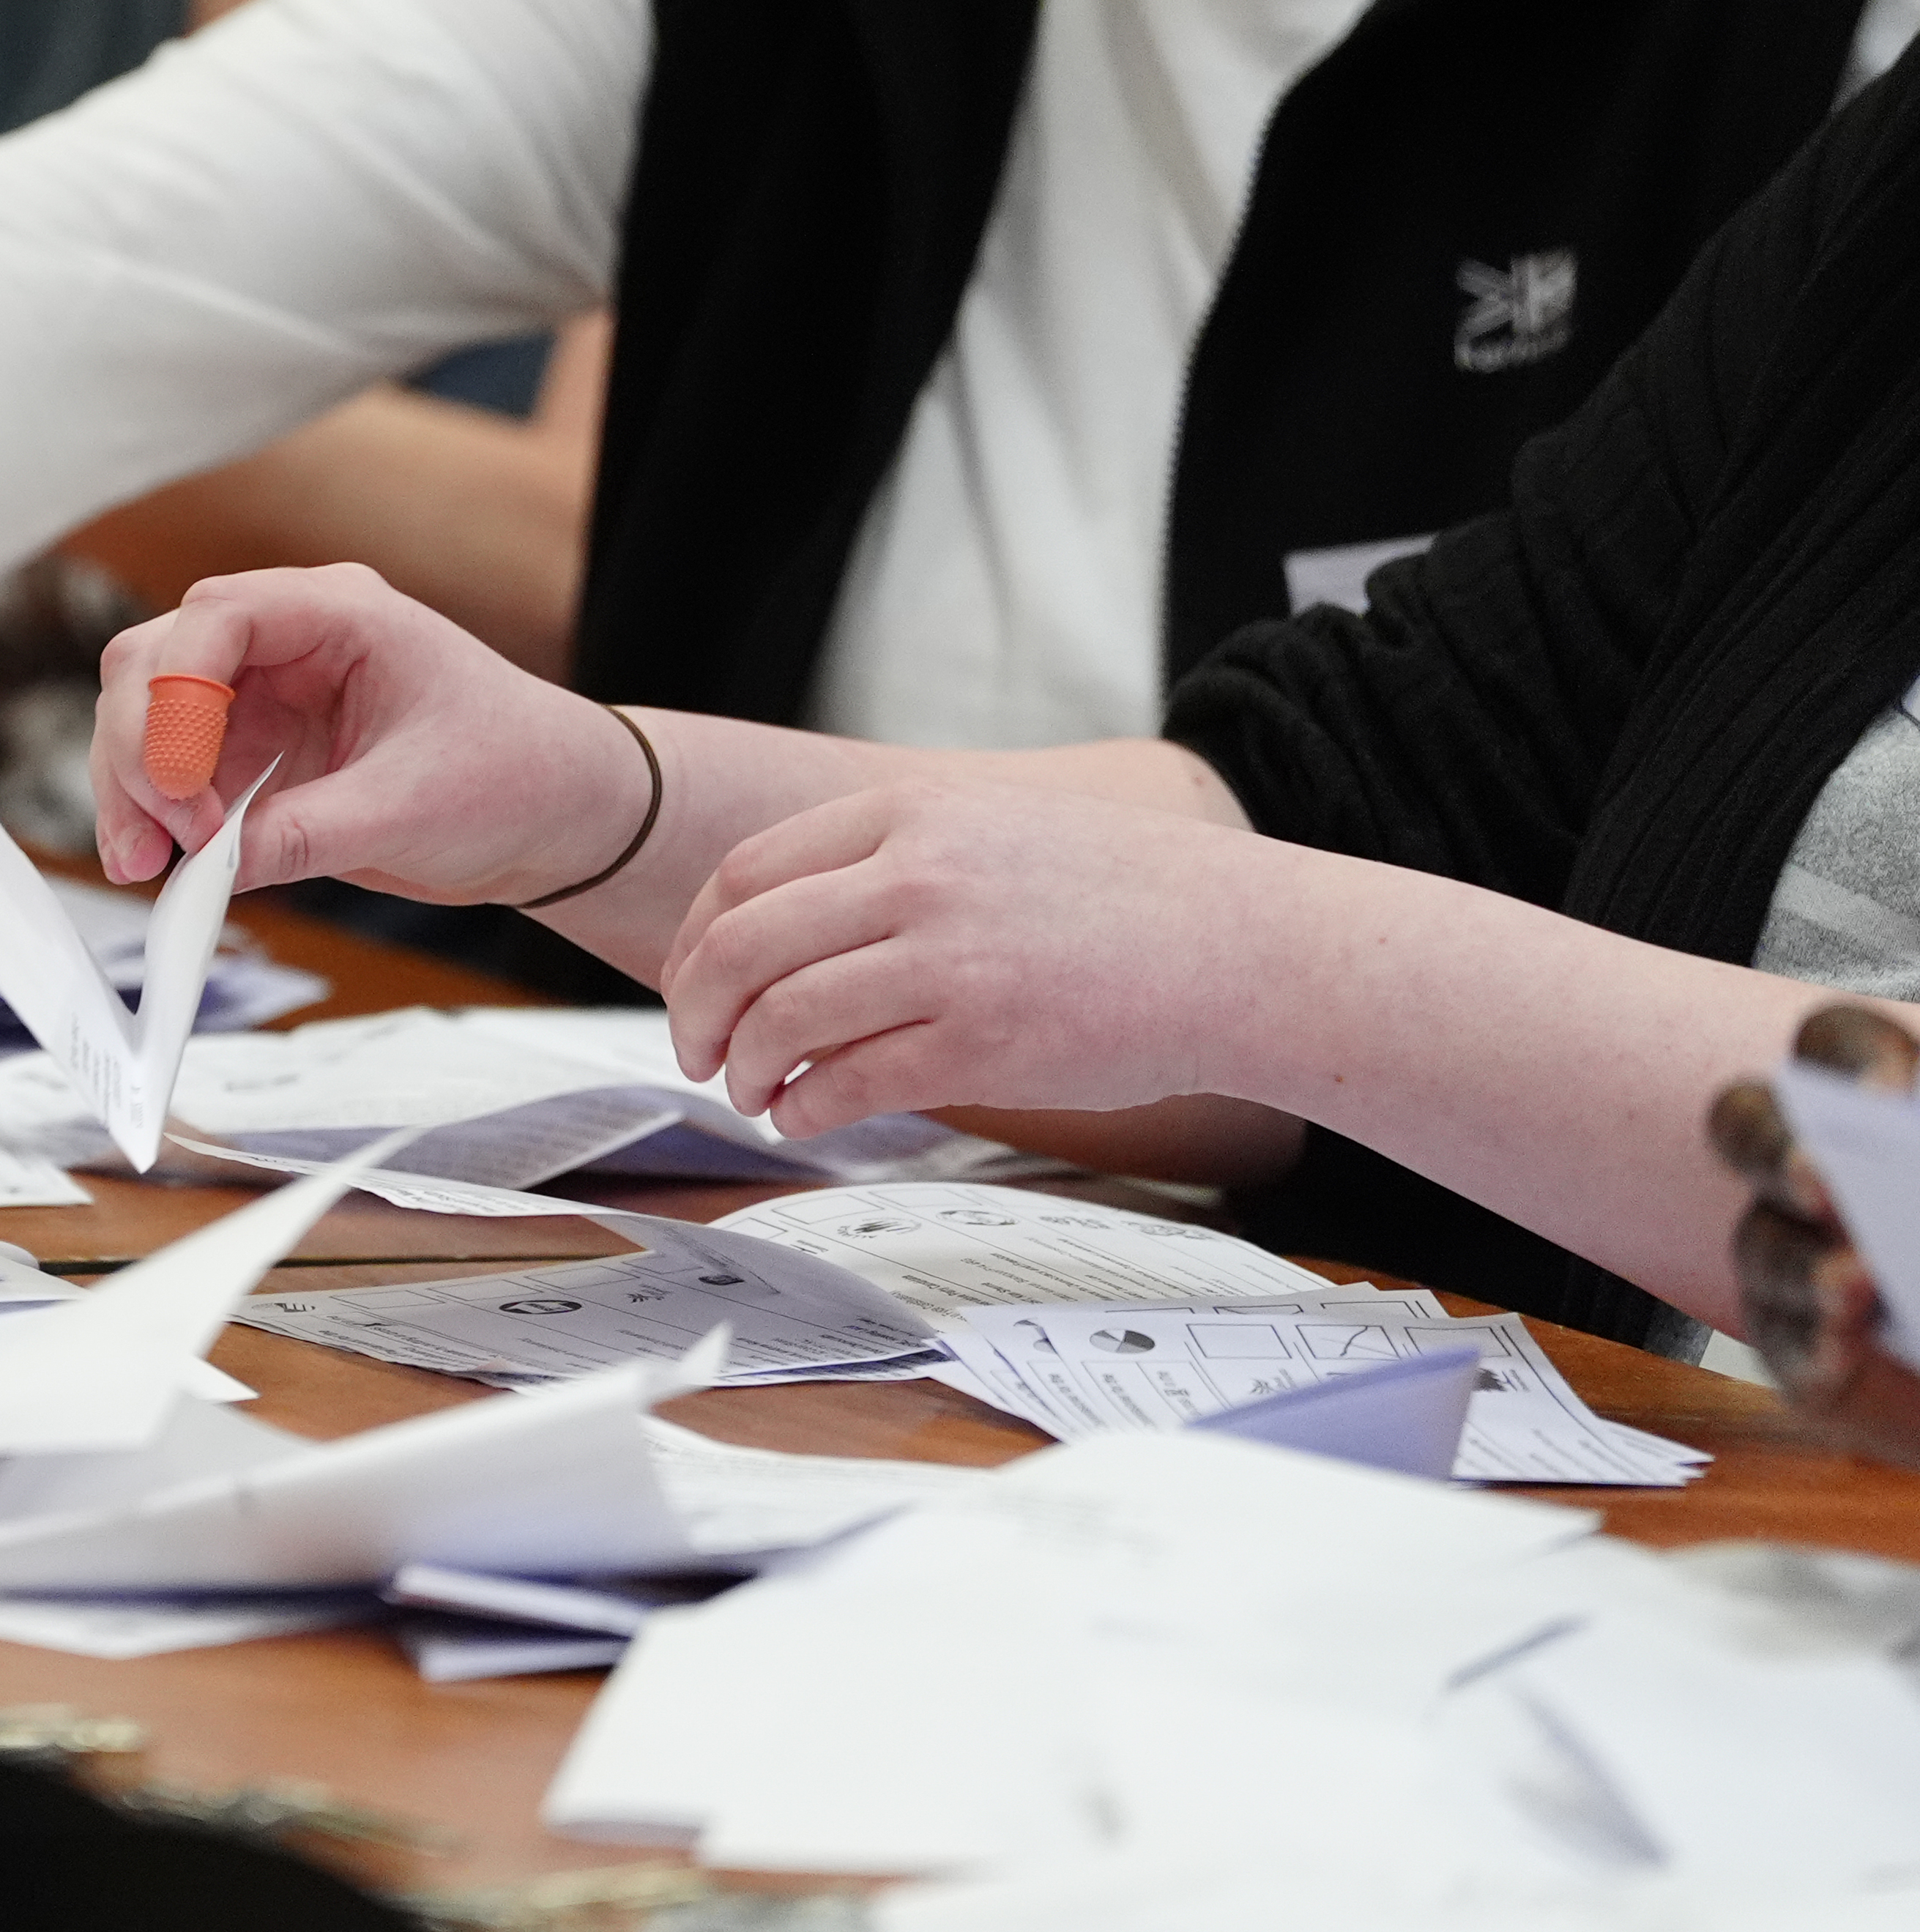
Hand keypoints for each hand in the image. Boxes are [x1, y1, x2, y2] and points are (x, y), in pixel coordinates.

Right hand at [86, 564, 648, 901]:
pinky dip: (155, 813)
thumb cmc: (514, 776)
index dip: (179, 695)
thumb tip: (212, 865)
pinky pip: (174, 770)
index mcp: (339, 613)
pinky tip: (162, 865)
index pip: (218, 617)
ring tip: (142, 861)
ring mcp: (263, 694)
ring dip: (131, 785)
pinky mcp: (253, 751)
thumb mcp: (412, 808)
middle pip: (158, 659)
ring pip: (147, 712)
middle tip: (159, 835)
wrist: (555, 815)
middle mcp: (288, 641)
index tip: (180, 782)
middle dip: (138, 746)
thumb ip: (307, 833)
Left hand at [664, 782, 1286, 1137]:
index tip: (690, 982)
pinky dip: (805, 1109)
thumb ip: (892, 858)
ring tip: (754, 1090)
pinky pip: (848, 1083)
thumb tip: (788, 926)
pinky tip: (805, 1117)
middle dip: (695, 1010)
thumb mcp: (990, 827)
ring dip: (746, 1068)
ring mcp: (947, 961)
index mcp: (909, 814)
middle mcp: (916, 877)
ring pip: (783, 1019)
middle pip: (740, 946)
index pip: (745, 875)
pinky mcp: (982, 1044)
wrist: (1242, 945)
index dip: (695, 941)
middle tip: (696, 1049)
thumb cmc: (1124, 896)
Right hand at [1712, 1003, 1919, 1466]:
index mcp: (1872, 1110)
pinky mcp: (1805, 1350)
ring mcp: (1798, 1259)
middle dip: (1772, 1149)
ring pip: (1762, 1244)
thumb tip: (1909, 1154)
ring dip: (1803, 1264)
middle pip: (1747, 1126)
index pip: (1830, 1044)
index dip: (1850, 1055)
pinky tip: (1843, 1352)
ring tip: (1856, 1284)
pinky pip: (1783, 1345)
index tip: (1892, 1094)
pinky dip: (1810, 1346)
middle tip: (1822, 1182)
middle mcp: (1815, 1172)